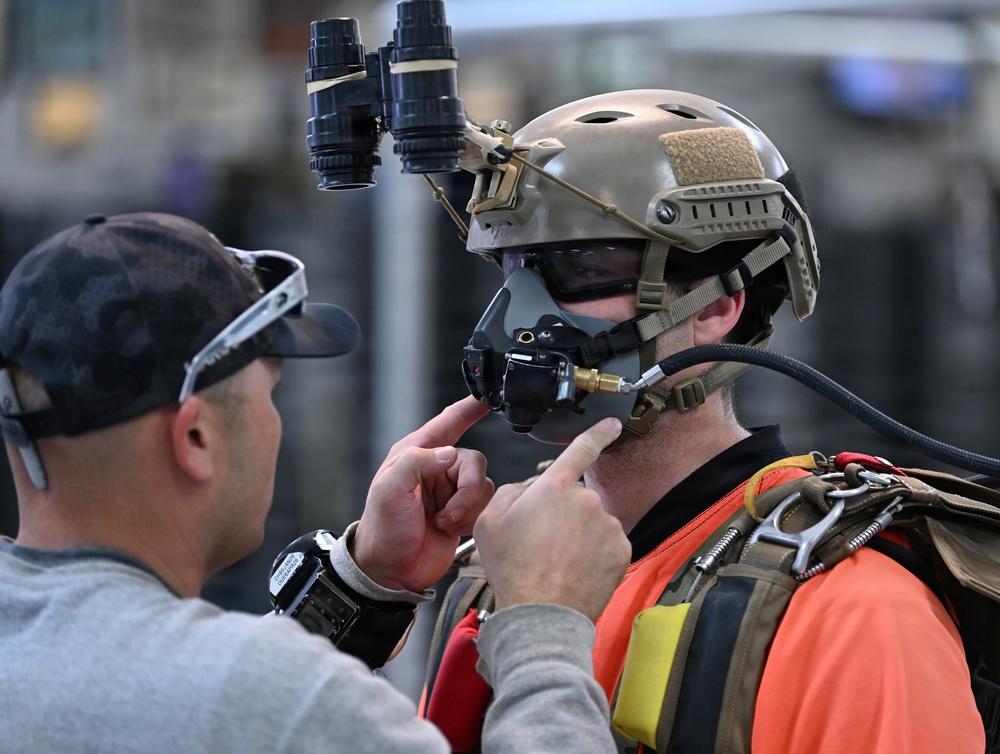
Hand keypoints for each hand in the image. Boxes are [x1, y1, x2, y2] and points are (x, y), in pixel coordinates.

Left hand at [353, 396, 493, 592]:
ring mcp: (450, 491)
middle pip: (473, 462)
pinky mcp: (461, 512)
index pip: (447, 423)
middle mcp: (435, 469)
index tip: (488, 398)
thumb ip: (416, 464)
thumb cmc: (382, 530)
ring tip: (444, 523)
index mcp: (415, 455)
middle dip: (467, 491)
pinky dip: (471, 519)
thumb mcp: (389, 492)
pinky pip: (484, 505)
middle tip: (448, 514)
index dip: (469, 409)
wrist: (391, 571)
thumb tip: (449, 454)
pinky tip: (451, 529)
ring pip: (483, 485)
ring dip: (467, 508)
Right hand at [473, 418, 630, 621]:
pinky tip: (576, 570)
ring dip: (581, 536)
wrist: (541, 613)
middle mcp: (585, 500)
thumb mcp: (489, 522)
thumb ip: (510, 493)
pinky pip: (608, 544)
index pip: (582, 448)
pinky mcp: (621, 549)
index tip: (613, 424)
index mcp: (554, 486)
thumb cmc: (514, 570)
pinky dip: (596, 555)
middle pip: (578, 499)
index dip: (599, 432)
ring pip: (594, 523)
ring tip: (559, 562)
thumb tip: (529, 490)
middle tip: (544, 544)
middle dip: (564, 515)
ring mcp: (607, 525)